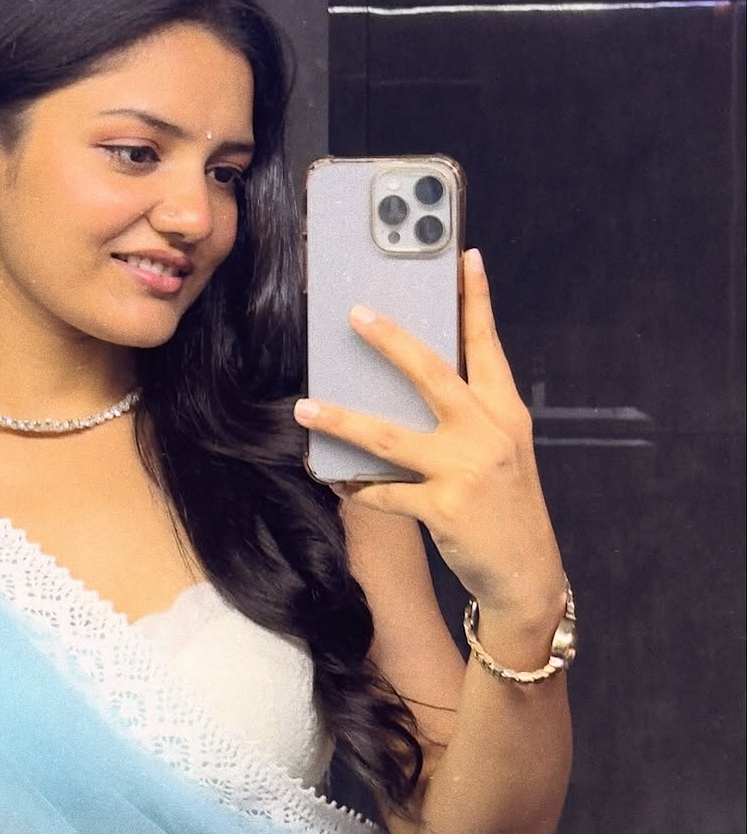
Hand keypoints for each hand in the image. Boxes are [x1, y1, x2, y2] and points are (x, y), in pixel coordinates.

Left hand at [294, 249, 562, 620]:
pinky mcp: (445, 509)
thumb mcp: (502, 451)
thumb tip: (409, 381)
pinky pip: (385, 493)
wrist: (527, 575)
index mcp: (505, 413)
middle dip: (392, 341)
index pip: (489, 346)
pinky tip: (335, 481)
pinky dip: (356, 489)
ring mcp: (466, 471)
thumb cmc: (506, 507)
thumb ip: (468, 415)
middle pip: (433, 374)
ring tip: (306, 407)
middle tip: (356, 313)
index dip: (476, 300)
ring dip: (342, 420)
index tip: (464, 257)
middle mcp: (489, 434)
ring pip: (390, 437)